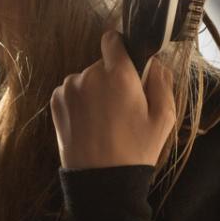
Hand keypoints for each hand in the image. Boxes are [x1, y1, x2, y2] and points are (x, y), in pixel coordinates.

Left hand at [50, 31, 176, 169]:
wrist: (101, 181)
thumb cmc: (136, 150)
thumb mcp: (163, 118)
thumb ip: (161, 82)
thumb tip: (156, 62)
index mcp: (118, 75)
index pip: (113, 40)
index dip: (121, 48)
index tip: (127, 63)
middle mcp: (89, 75)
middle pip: (102, 64)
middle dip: (112, 78)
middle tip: (122, 106)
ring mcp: (69, 88)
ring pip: (86, 78)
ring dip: (94, 90)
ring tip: (104, 120)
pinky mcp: (55, 101)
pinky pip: (71, 91)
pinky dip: (80, 101)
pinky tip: (89, 123)